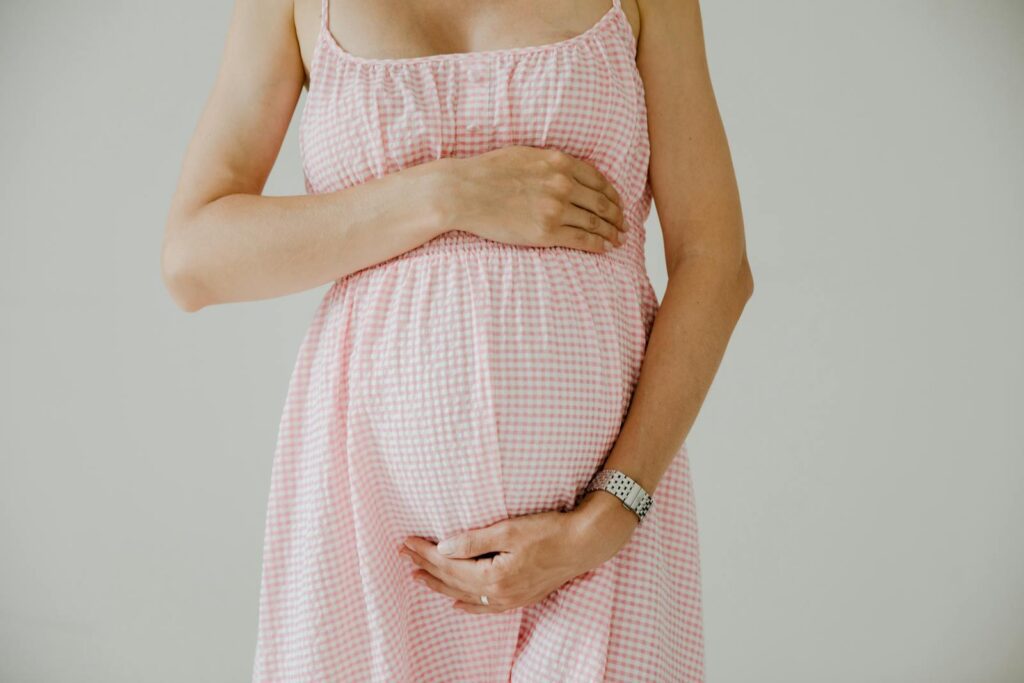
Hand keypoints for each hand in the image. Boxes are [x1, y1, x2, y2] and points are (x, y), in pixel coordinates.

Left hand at [397, 490, 638, 613]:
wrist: (585, 544)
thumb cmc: (549, 531)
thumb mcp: (508, 530)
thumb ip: (473, 541)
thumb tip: (443, 548)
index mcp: (494, 576)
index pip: (449, 564)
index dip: (426, 553)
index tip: (406, 542)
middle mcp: (500, 593)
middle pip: (453, 581)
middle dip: (426, 567)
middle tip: (403, 555)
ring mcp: (511, 599)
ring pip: (465, 595)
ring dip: (440, 585)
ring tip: (418, 577)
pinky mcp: (521, 597)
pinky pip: (486, 607)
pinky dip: (468, 605)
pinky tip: (456, 604)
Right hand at [438, 146, 627, 253]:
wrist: (464, 192)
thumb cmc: (486, 173)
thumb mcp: (524, 155)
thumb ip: (550, 162)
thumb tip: (565, 168)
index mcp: (559, 162)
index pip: (598, 179)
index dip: (613, 194)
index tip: (618, 203)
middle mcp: (562, 184)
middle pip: (602, 202)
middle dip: (617, 215)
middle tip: (625, 225)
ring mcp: (556, 209)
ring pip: (596, 223)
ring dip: (612, 232)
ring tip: (619, 239)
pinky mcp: (546, 232)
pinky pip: (582, 240)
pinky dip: (599, 245)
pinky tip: (605, 248)